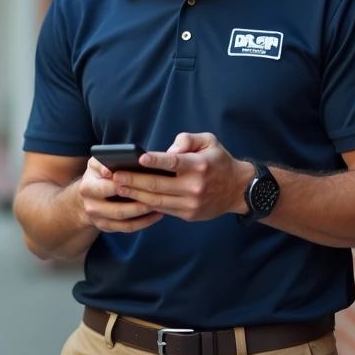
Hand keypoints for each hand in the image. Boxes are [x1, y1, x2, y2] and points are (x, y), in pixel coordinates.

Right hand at [77, 158, 164, 232]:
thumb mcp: (95, 164)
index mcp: (87, 187)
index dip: (122, 185)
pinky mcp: (107, 227)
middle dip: (137, 204)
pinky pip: (128, 228)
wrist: (88, 196)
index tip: (139, 181)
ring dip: (143, 214)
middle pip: (116, 210)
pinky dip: (144, 222)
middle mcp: (91, 206)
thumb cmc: (97, 175)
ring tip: (159, 205)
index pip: (105, 188)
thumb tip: (108, 171)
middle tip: (156, 196)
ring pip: (124, 221)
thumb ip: (101, 162)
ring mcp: (99, 220)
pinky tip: (157, 214)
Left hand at [112, 133, 254, 221]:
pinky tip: (132, 198)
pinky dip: (146, 204)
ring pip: (157, 200)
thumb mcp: (209, 141)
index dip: (155, 160)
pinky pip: (163, 210)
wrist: (238, 189)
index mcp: (199, 166)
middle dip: (134, 181)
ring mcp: (191, 203)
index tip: (138, 158)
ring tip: (118, 187)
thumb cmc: (219, 161)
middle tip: (115, 176)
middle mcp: (194, 186)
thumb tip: (168, 151)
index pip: (173, 162)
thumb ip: (187, 140)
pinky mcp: (188, 215)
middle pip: (158, 185)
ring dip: (135, 195)